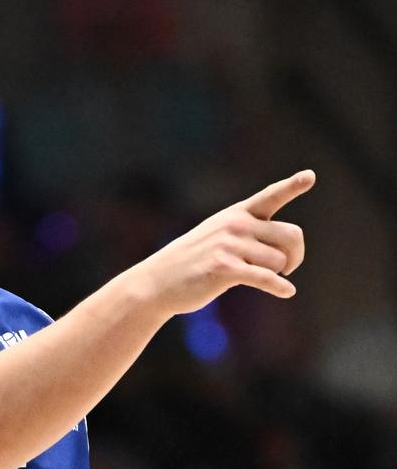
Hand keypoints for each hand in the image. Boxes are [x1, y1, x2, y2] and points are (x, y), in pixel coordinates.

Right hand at [127, 169, 314, 317]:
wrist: (157, 282)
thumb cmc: (193, 262)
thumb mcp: (218, 237)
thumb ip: (251, 236)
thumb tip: (287, 255)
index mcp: (237, 213)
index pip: (271, 196)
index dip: (292, 186)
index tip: (309, 176)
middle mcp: (236, 225)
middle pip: (291, 236)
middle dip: (295, 255)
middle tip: (287, 267)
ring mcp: (229, 246)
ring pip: (279, 261)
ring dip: (276, 274)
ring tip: (258, 278)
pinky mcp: (224, 269)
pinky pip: (265, 278)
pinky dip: (279, 287)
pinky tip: (287, 292)